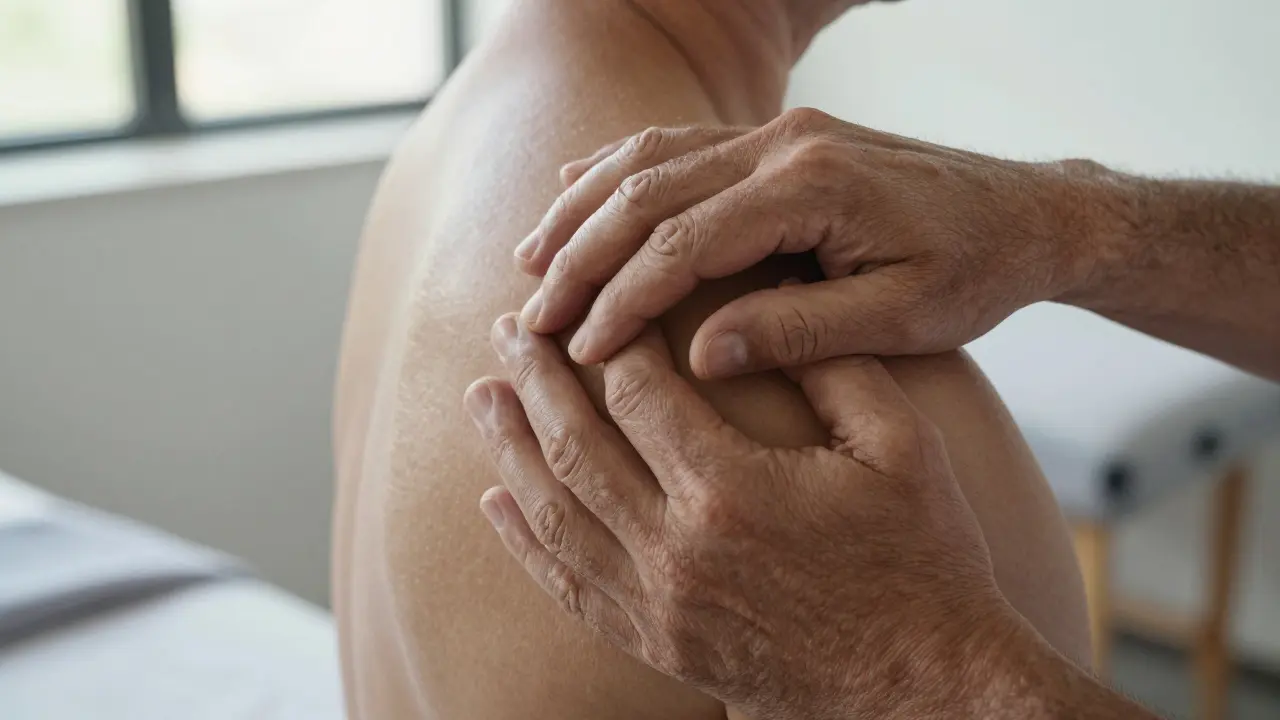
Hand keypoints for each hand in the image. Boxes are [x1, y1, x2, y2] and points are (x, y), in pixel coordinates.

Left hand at [464, 314, 1033, 719]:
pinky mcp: (655, 642)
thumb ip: (832, 367)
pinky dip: (525, 542)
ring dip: (510, 450)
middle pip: (577, 446)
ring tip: (483, 398)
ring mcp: (658, 604)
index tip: (601, 305)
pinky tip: (496, 501)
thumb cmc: (921, 560)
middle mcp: (676, 549)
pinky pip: (568, 586)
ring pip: (556, 514)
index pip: (638, 394)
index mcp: (731, 491)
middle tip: (508, 329)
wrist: (920, 688)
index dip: (613, 341)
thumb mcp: (900, 450)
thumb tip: (777, 300)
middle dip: (537, 379)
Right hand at [514, 108, 1102, 377]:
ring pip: (652, 159)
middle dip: (580, 256)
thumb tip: (702, 359)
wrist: (1027, 215)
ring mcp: (780, 133)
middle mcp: (786, 145)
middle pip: (648, 192)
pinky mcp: (781, 138)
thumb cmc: (974, 273)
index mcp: (813, 188)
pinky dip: (620, 171)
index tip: (579, 348)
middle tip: (531, 314)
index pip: (685, 241)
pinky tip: (578, 195)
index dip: (623, 296)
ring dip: (585, 210)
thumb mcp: (901, 318)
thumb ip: (800, 332)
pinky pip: (679, 146)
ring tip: (530, 260)